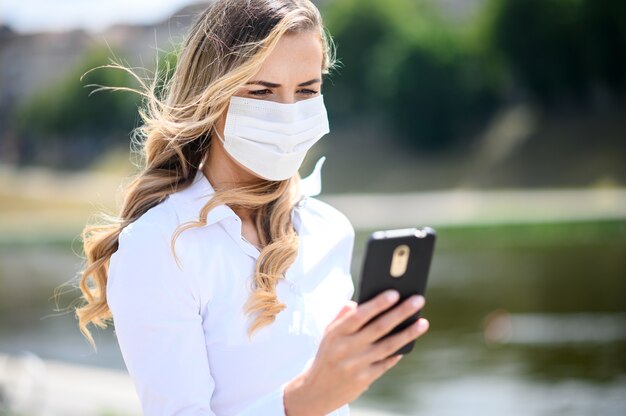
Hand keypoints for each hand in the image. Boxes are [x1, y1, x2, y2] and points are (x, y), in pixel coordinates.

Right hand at [283, 290, 428, 414]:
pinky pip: (386, 363)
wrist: (317, 390)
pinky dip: (398, 353)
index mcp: (336, 333)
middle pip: (379, 327)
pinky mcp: (364, 379)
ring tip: (422, 322)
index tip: (395, 293)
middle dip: (400, 312)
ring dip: (408, 333)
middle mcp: (346, 348)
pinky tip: (409, 343)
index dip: (378, 303)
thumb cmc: (328, 354)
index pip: (359, 314)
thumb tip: (357, 301)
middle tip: (418, 301)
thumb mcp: (328, 333)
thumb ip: (342, 316)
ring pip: (388, 346)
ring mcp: (356, 365)